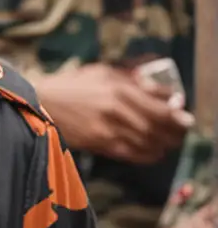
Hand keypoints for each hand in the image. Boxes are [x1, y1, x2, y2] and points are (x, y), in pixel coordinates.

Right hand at [35, 61, 191, 163]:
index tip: (186, 117)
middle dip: (174, 131)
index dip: (177, 114)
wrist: (41, 103)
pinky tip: (153, 153)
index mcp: (119, 88)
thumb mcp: (104, 72)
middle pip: (158, 125)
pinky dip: (146, 155)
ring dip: (163, 145)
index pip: (160, 105)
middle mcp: (117, 109)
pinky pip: (131, 154)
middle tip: (180, 132)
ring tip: (169, 143)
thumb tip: (162, 89)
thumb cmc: (73, 85)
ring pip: (147, 142)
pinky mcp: (99, 144)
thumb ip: (133, 78)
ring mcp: (107, 129)